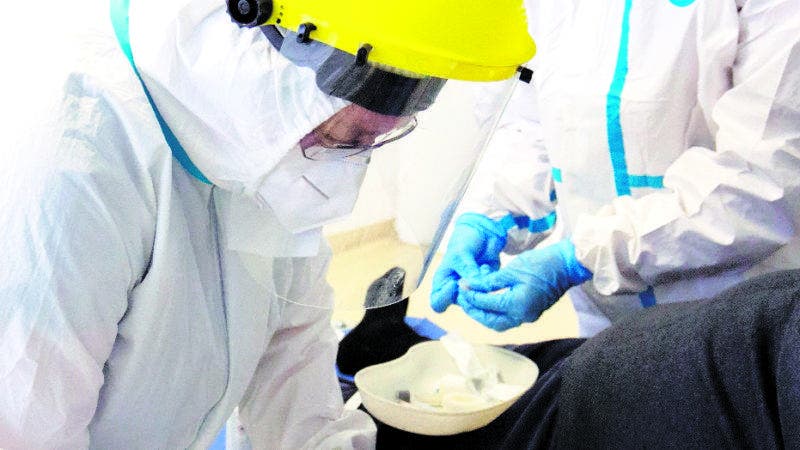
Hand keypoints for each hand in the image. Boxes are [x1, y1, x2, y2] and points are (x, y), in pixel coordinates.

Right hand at [430, 213, 508, 312]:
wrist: (481, 232)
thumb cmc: (463, 242)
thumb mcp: (461, 254)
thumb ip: (467, 270)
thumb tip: (475, 285)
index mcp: (442, 283)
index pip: (438, 303)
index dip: (445, 298)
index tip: (453, 283)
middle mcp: (457, 290)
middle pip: (461, 304)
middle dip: (469, 294)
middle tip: (473, 279)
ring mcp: (473, 289)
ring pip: (478, 300)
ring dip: (481, 287)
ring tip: (482, 268)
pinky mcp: (487, 285)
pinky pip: (490, 291)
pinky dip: (490, 280)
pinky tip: (487, 266)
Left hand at [456, 240, 591, 330]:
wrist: (567, 265)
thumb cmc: (540, 264)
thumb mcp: (511, 270)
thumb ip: (489, 281)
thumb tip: (469, 285)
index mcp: (517, 305)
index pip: (486, 304)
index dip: (471, 296)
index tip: (461, 287)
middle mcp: (522, 316)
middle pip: (491, 322)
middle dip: (475, 311)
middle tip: (463, 298)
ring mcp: (528, 316)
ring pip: (499, 323)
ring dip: (484, 314)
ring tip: (472, 300)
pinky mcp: (531, 313)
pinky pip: (508, 318)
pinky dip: (495, 312)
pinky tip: (488, 300)